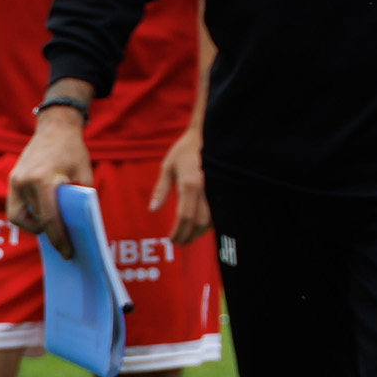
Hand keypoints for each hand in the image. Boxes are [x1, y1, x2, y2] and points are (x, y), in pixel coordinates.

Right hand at [7, 110, 92, 259]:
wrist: (54, 127)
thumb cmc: (74, 151)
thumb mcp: (84, 175)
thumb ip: (80, 200)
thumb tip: (78, 227)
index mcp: (45, 180)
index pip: (49, 218)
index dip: (59, 239)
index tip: (67, 253)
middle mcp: (25, 182)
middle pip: (33, 221)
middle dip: (49, 235)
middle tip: (63, 246)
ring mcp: (15, 181)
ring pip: (18, 217)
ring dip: (34, 225)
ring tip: (52, 227)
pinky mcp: (11, 180)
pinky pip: (16, 206)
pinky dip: (27, 215)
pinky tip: (42, 216)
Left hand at [149, 126, 210, 244]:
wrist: (208, 134)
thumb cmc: (185, 150)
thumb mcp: (168, 166)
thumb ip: (161, 189)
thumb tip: (153, 210)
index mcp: (190, 183)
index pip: (185, 216)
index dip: (178, 232)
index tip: (170, 240)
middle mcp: (206, 188)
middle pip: (201, 222)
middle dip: (190, 236)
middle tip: (179, 243)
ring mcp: (218, 189)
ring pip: (213, 219)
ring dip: (200, 232)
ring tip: (188, 236)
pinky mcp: (224, 189)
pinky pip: (219, 211)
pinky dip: (210, 222)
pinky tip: (200, 224)